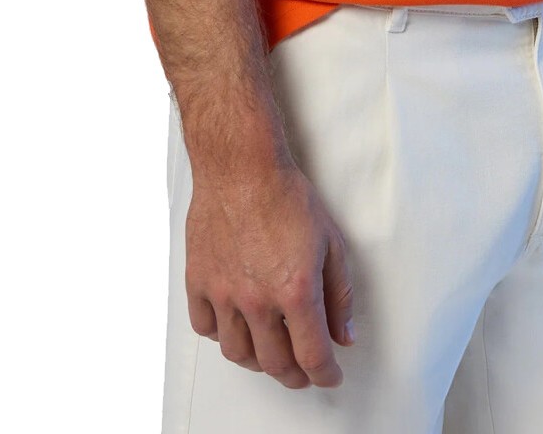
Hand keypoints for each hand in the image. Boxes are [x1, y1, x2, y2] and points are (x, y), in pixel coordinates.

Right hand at [184, 158, 354, 388]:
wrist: (242, 167)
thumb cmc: (286, 196)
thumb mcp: (331, 241)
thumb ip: (339, 294)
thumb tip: (343, 333)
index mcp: (296, 290)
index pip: (313, 356)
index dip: (325, 374)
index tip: (329, 376)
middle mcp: (258, 300)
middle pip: (275, 363)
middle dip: (295, 375)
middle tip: (303, 371)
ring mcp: (224, 293)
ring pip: (238, 353)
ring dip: (258, 360)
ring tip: (270, 351)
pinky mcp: (199, 281)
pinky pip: (206, 327)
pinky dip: (221, 334)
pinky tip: (235, 325)